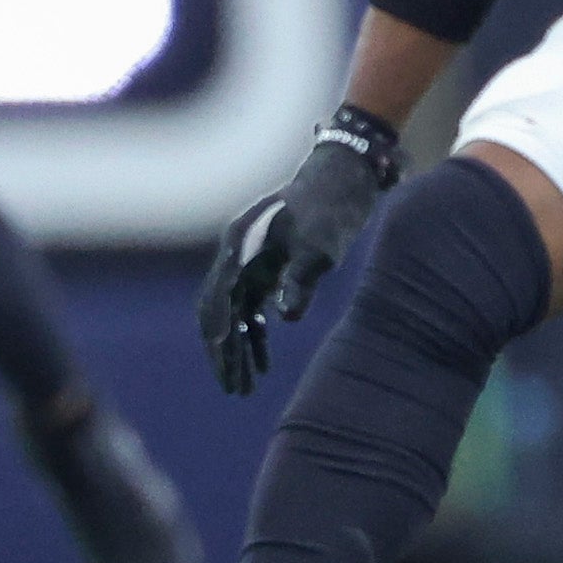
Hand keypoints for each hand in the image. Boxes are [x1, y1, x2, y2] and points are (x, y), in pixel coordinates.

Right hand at [196, 107, 399, 393]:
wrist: (344, 174)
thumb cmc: (333, 207)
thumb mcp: (321, 245)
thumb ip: (301, 279)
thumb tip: (286, 318)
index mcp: (241, 245)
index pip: (221, 299)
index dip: (222, 334)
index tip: (227, 364)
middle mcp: (236, 252)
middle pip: (218, 310)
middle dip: (224, 351)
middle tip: (235, 388)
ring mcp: (248, 259)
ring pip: (233, 313)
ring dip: (238, 348)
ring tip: (245, 386)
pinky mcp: (264, 265)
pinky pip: (249, 307)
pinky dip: (253, 333)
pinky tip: (262, 360)